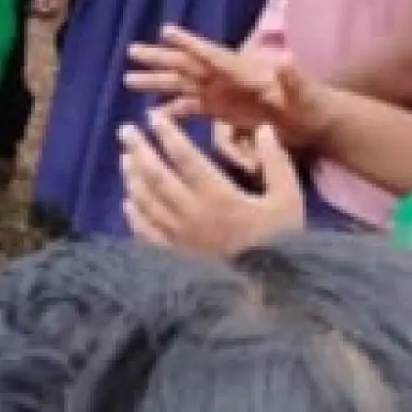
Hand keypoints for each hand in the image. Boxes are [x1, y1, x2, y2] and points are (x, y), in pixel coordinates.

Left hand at [120, 109, 304, 257]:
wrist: (270, 295)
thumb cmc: (281, 243)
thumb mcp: (288, 200)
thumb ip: (275, 163)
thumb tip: (262, 128)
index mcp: (218, 197)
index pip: (186, 158)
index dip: (168, 135)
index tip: (152, 116)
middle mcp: (191, 214)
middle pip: (156, 176)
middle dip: (139, 150)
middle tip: (124, 130)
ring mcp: (178, 237)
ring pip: (146, 201)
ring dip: (132, 177)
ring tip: (124, 157)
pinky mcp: (173, 257)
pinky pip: (146, 233)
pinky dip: (134, 215)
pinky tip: (127, 202)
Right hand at [125, 26, 332, 149]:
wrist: (316, 122)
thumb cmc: (311, 104)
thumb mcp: (304, 91)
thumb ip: (293, 78)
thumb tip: (287, 58)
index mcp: (242, 70)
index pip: (212, 54)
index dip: (190, 43)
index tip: (165, 31)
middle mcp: (226, 78)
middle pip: (188, 66)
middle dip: (160, 59)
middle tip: (132, 51)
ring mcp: (221, 94)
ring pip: (182, 85)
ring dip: (157, 82)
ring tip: (128, 79)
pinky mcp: (222, 111)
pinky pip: (190, 108)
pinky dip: (171, 110)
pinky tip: (153, 115)